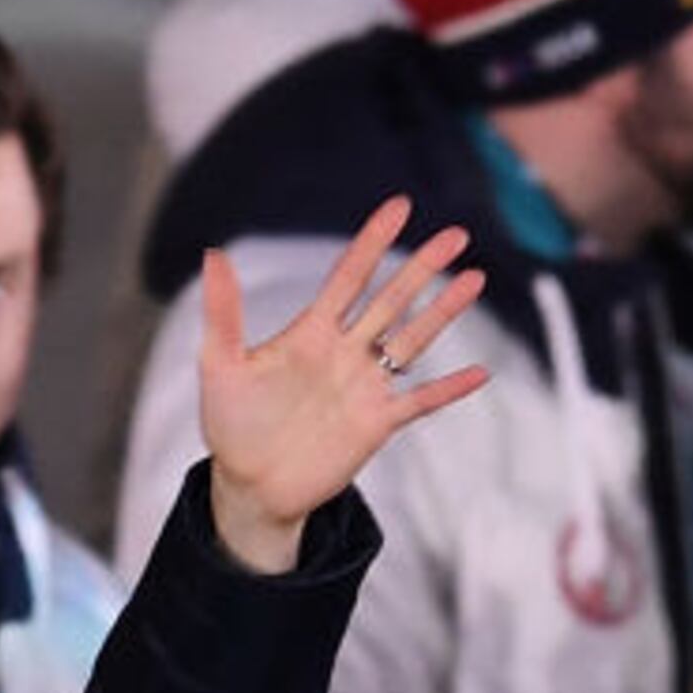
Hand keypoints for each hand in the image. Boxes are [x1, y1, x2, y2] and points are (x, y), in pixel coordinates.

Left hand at [196, 197, 485, 572]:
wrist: (248, 486)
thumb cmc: (231, 425)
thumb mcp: (220, 365)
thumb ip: (223, 312)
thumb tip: (213, 254)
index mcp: (311, 332)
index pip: (349, 277)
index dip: (374, 241)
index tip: (400, 205)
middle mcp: (345, 353)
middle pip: (392, 300)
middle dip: (423, 266)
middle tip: (457, 234)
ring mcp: (364, 387)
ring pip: (412, 340)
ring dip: (443, 311)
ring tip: (476, 278)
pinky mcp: (375, 424)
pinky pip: (419, 402)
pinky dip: (448, 389)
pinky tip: (480, 373)